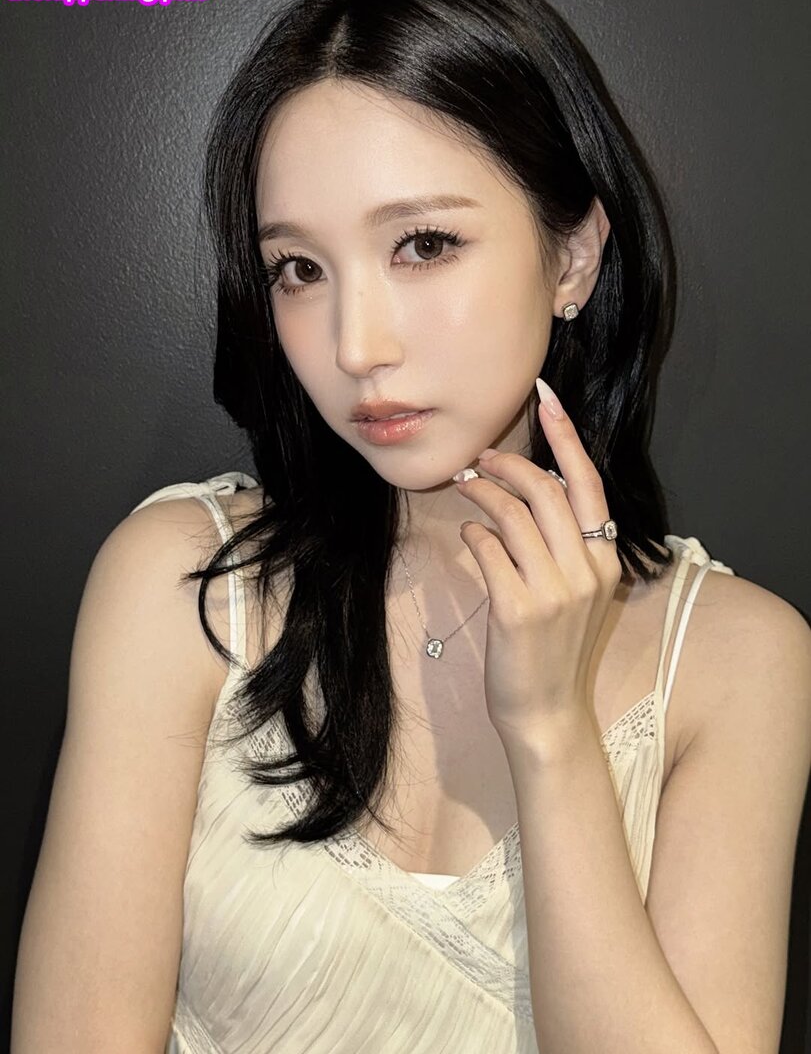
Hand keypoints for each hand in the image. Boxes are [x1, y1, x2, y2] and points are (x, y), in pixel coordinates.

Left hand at [454, 383, 621, 745]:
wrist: (546, 713)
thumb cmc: (554, 648)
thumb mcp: (575, 593)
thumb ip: (562, 545)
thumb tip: (529, 492)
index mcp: (607, 561)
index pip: (588, 484)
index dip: (566, 436)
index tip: (546, 397)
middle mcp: (588, 571)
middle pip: (546, 491)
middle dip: (509, 465)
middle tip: (481, 459)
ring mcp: (555, 592)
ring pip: (513, 515)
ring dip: (483, 492)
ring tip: (466, 487)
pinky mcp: (518, 610)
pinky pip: (488, 550)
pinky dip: (474, 535)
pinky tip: (469, 538)